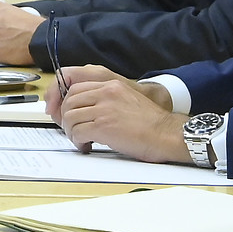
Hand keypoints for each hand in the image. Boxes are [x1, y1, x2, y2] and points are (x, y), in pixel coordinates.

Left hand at [54, 67, 185, 161]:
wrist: (167, 134)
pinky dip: (78, 142)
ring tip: (81, 140)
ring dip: (71, 132)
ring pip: (70, 118)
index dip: (66, 102)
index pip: (75, 87)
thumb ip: (107, 100)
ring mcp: (104, 109)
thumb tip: (85, 111)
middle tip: (72, 130)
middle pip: (69, 102)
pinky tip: (86, 146)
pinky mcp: (104, 127)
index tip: (65, 115)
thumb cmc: (151, 124)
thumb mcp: (127, 100)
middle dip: (66, 119)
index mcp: (111, 85)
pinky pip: (78, 132)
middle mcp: (106, 93)